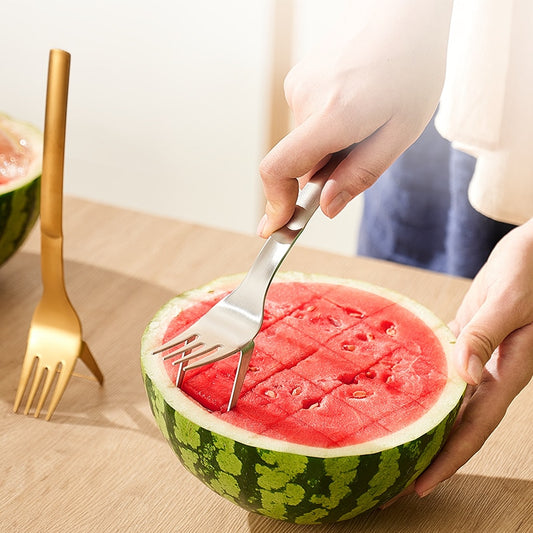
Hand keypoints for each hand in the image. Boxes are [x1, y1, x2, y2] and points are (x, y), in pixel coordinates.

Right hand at [258, 0, 453, 236]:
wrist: (403, 9)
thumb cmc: (413, 64)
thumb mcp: (401, 131)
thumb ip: (360, 174)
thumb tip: (325, 207)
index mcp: (333, 115)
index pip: (279, 169)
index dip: (275, 203)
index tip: (277, 225)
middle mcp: (305, 98)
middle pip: (300, 159)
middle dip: (326, 168)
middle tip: (365, 147)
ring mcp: (298, 84)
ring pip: (307, 138)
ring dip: (331, 142)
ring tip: (368, 115)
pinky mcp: (299, 76)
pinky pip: (308, 117)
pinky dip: (328, 122)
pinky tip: (356, 100)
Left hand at [413, 219, 532, 498]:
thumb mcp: (511, 302)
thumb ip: (487, 336)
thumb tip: (466, 376)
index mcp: (505, 372)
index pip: (473, 428)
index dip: (447, 460)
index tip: (419, 487)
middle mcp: (488, 372)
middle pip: (453, 422)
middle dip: (425, 452)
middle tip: (387, 475)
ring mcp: (475, 355)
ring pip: (445, 397)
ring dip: (420, 419)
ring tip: (388, 438)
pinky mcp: (465, 335)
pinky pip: (439, 365)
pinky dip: (419, 379)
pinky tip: (395, 387)